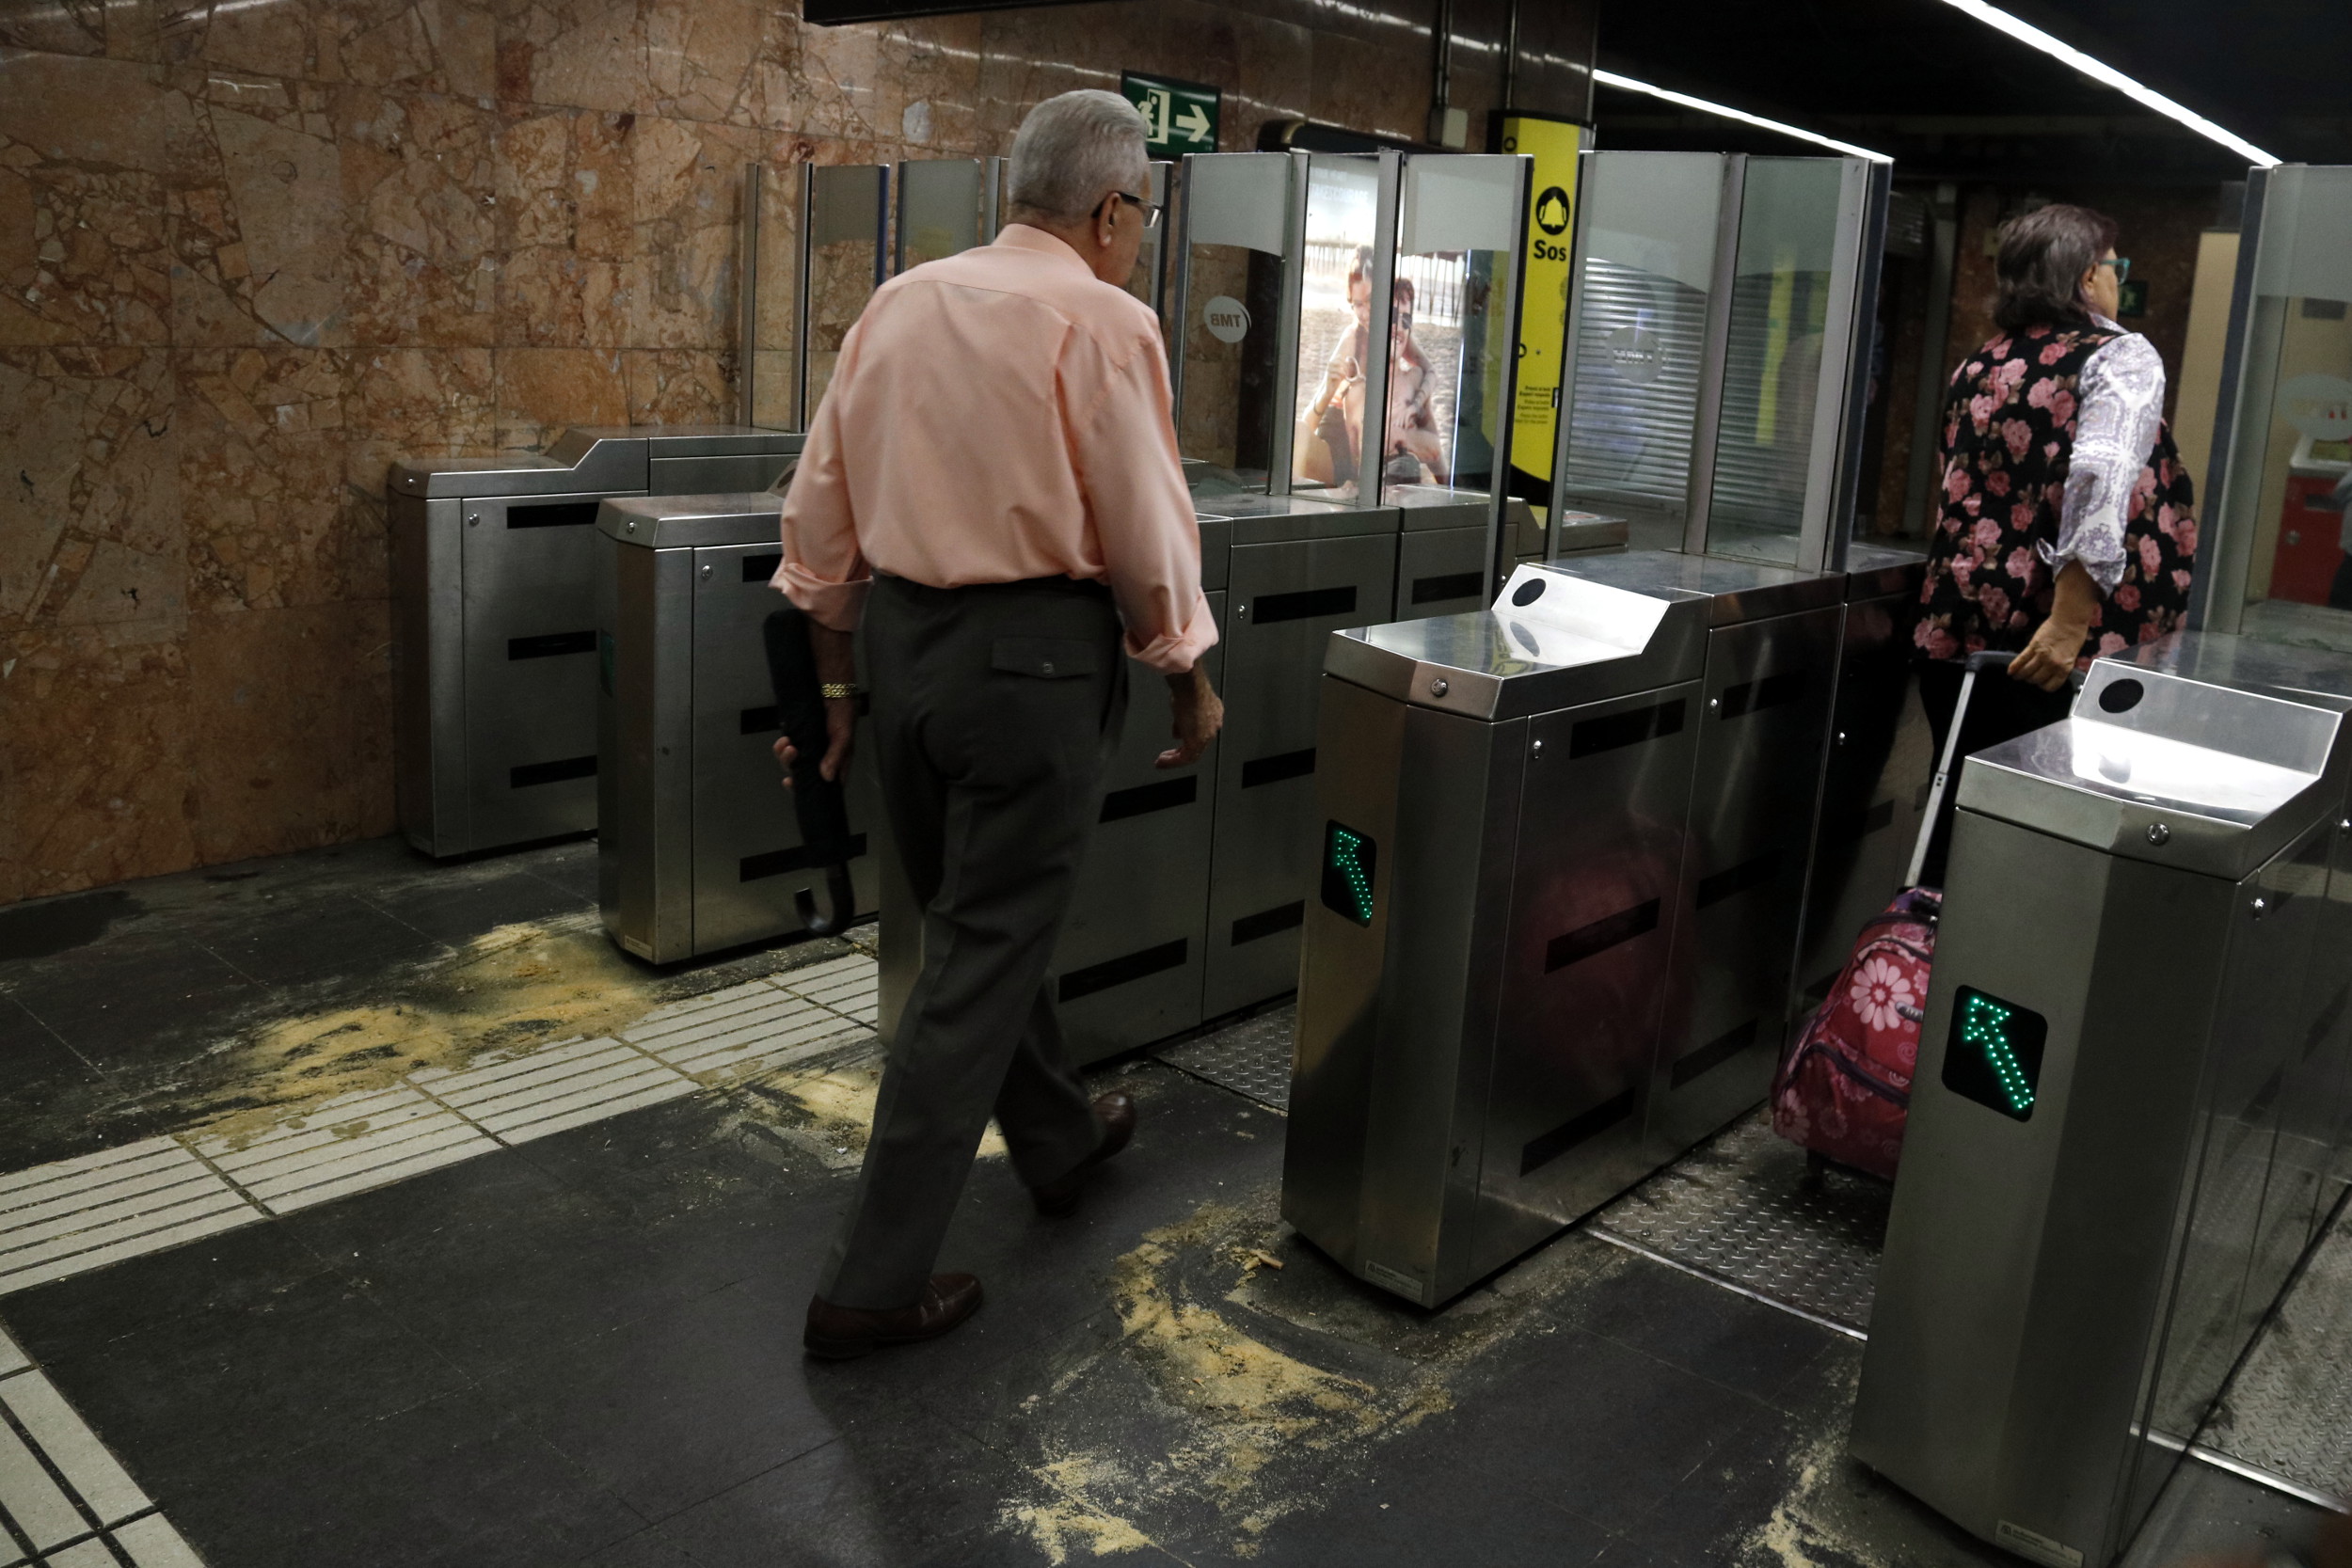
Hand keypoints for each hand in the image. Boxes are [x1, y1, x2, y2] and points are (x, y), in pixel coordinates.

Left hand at [772, 698, 856, 787]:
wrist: (831, 688)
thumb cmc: (842, 714)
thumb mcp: (843, 736)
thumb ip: (835, 756)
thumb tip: (826, 778)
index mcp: (834, 762)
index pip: (823, 784)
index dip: (809, 788)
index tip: (795, 786)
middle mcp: (820, 758)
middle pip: (803, 775)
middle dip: (793, 771)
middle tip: (789, 764)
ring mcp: (807, 748)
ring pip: (791, 762)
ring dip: (785, 757)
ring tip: (787, 744)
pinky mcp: (797, 738)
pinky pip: (785, 748)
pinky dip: (782, 747)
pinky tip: (784, 739)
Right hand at [1157, 666, 1222, 768]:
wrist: (1190, 684)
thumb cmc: (1188, 686)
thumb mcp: (1182, 703)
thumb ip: (1181, 720)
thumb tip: (1177, 732)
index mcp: (1214, 712)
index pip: (1201, 730)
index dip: (1186, 736)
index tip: (1176, 740)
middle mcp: (1213, 725)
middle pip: (1198, 745)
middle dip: (1180, 752)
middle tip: (1167, 757)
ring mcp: (1207, 734)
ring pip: (1192, 755)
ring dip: (1175, 759)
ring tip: (1162, 761)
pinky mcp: (1197, 742)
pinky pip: (1185, 758)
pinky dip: (1172, 762)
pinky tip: (1163, 761)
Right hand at [2010, 560, 2098, 692]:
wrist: (2069, 620)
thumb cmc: (2074, 637)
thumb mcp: (2071, 657)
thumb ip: (2061, 667)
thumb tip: (2049, 674)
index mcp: (2064, 668)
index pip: (2050, 686)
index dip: (2043, 686)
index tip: (2040, 683)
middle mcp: (2052, 664)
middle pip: (2036, 679)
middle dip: (2031, 680)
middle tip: (2029, 678)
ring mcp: (2041, 655)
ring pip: (2027, 672)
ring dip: (2021, 675)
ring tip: (2018, 676)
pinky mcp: (2033, 646)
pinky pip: (2021, 660)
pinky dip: (2014, 667)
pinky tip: (2010, 671)